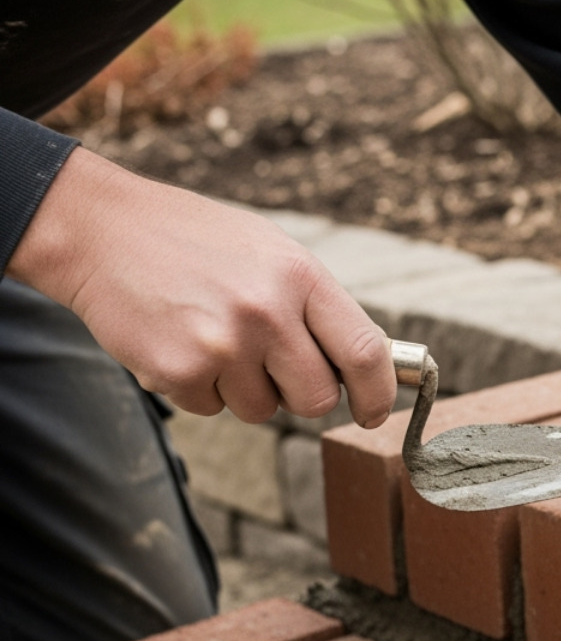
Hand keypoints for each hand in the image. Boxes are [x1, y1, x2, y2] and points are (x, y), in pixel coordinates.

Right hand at [7, 148, 394, 426]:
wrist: (102, 229)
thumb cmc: (198, 244)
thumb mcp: (273, 254)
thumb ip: (319, 308)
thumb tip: (371, 367)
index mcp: (300, 276)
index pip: (365, 353)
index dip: (378, 393)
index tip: (374, 410)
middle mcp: (267, 312)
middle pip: (317, 398)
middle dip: (301, 394)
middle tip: (274, 366)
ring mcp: (222, 344)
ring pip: (263, 411)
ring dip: (245, 389)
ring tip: (216, 338)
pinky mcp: (177, 370)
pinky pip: (212, 409)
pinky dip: (201, 389)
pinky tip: (182, 343)